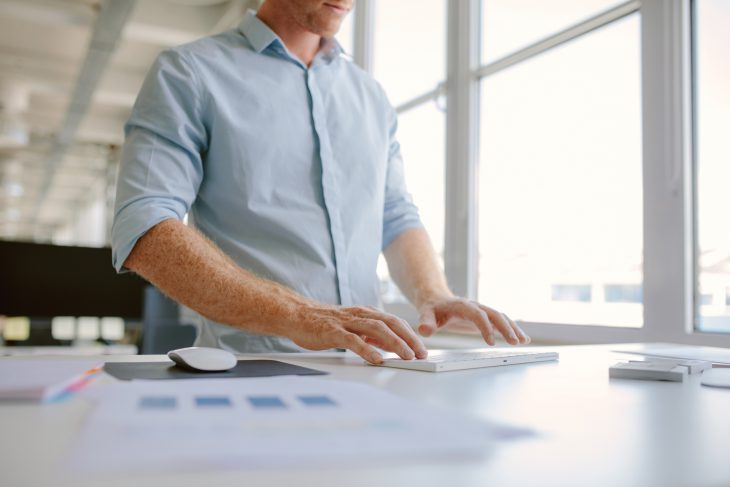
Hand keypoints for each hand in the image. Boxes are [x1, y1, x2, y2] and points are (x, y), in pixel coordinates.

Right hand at [284, 304, 427, 363]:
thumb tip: (389, 345)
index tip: (421, 348)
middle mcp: (359, 314)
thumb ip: (370, 334)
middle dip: (408, 338)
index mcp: (365, 313)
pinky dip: (367, 349)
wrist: (296, 315)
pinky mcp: (333, 331)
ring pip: (376, 329)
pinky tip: (377, 359)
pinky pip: (353, 340)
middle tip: (421, 353)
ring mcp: (346, 322)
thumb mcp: (352, 327)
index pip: (394, 321)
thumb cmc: (324, 323)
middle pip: (390, 323)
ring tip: (406, 356)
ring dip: (394, 343)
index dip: (410, 334)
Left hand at [417, 297, 529, 345]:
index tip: (491, 342)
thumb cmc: (431, 309)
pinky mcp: (485, 317)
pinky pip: (501, 322)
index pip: (477, 315)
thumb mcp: (425, 315)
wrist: (435, 299)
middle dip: (506, 328)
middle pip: (494, 314)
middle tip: (515, 342)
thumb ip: (426, 322)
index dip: (485, 327)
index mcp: (462, 306)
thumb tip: (424, 331)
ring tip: (523, 341)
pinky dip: (512, 329)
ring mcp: (482, 311)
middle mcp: (475, 306)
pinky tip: (522, 339)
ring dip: (513, 328)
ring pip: (501, 317)